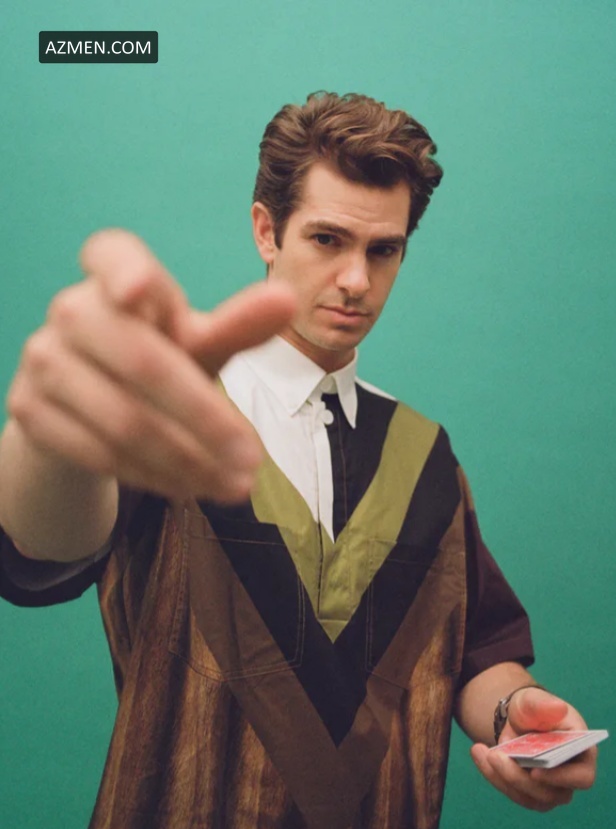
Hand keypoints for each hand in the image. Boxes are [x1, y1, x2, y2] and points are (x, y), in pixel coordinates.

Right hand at [7, 229, 296, 502]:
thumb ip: (238, 326)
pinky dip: (153, 477)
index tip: (140, 290)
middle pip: (142, 362)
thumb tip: (288, 299)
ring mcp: (43, 359)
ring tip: (234, 486)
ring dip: (188, 461)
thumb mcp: (198, 343)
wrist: (88, 410)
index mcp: (114, 277)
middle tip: (253, 460)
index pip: (111, 255)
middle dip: (206, 418)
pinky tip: (188, 488)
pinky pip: (98, 451)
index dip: (124, 270)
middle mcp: (72, 310)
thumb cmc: (157, 360)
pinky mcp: (28, 409)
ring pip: (124, 419)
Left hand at [470, 687, 596, 810]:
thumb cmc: (533, 709)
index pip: (583, 777)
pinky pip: (512, 792)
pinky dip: (493, 775)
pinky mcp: (530, 792)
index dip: (562, 779)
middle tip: (495, 755)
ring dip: (502, 777)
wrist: (518, 719)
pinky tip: (479, 753)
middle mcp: (570, 777)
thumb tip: (558, 708)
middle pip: (550, 793)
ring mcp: (550, 789)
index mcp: (582, 753)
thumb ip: (544, 704)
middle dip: (519, 778)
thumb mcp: (533, 700)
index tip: (535, 771)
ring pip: (528, 797)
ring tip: (482, 751)